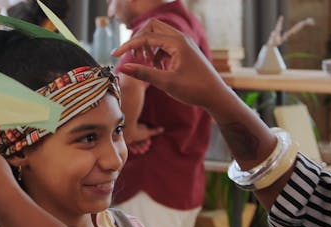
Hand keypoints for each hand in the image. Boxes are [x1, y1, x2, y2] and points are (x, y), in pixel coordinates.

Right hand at [112, 19, 228, 108]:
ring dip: (147, 48)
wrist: (216, 96)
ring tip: (146, 66)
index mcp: (177, 42)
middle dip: (138, 41)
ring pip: (158, 36)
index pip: (145, 36)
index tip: (114, 56)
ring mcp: (183, 44)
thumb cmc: (195, 89)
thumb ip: (144, 74)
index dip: (128, 46)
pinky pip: (164, 45)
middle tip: (133, 58)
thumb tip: (123, 67)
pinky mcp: (184, 51)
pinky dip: (156, 54)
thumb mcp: (166, 83)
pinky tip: (157, 69)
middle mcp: (180, 39)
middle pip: (151, 27)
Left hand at [124, 123, 162, 153]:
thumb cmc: (137, 131)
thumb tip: (162, 129)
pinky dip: (133, 148)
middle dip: (143, 145)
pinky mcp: (126, 140)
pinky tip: (135, 152)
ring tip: (141, 152)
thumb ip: (155, 131)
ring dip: (139, 148)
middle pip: (140, 140)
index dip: (147, 141)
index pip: (145, 136)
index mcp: (141, 129)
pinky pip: (130, 145)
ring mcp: (130, 136)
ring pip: (135, 143)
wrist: (127, 131)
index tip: (148, 145)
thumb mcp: (147, 132)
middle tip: (145, 150)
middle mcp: (136, 132)